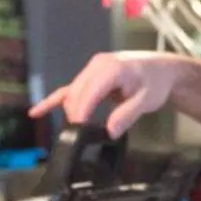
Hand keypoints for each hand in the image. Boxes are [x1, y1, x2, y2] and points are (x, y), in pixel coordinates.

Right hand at [30, 52, 187, 137]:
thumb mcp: (146, 100)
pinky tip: (37, 112)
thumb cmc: (155, 81)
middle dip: (75, 115)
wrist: (162, 69)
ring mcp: (92, 70)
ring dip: (71, 111)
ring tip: (75, 130)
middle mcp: (98, 65)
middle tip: (81, 135)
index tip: (79, 129)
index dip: (82, 112)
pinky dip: (54, 101)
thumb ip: (127, 115)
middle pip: (76, 93)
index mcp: (111, 68)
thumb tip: (110, 131)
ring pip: (72, 93)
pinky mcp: (90, 77)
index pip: (89, 92)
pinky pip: (69, 90)